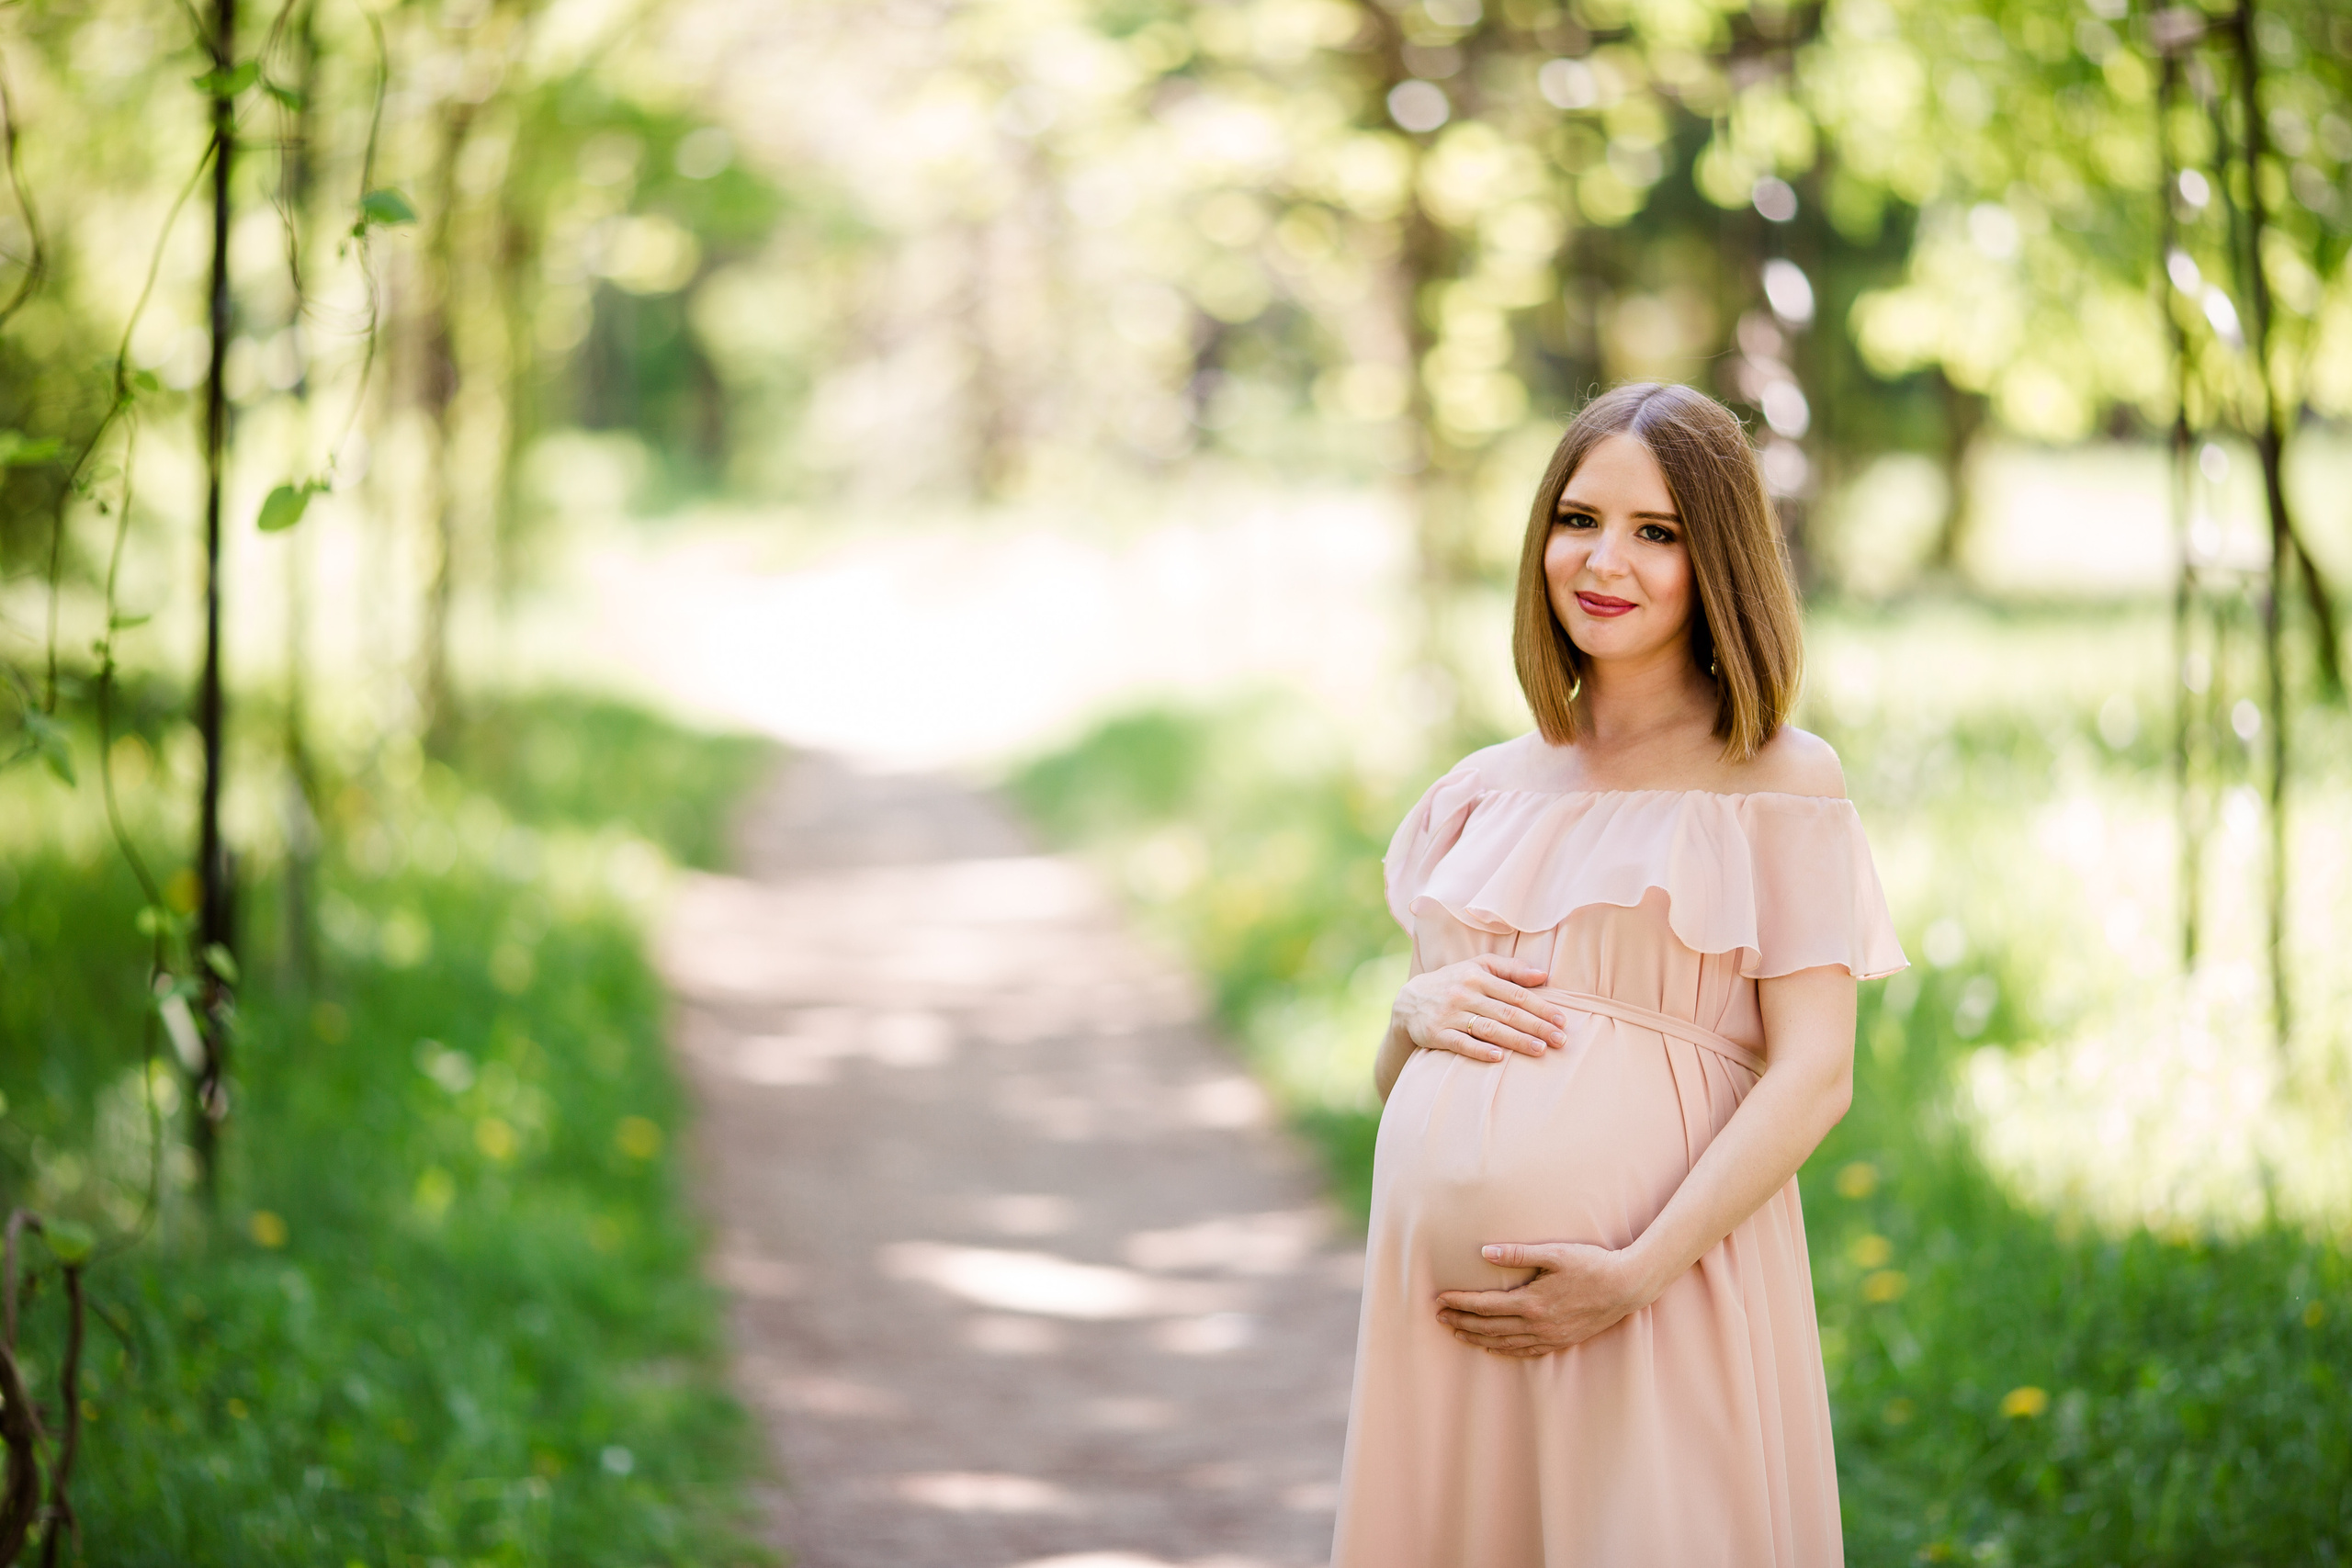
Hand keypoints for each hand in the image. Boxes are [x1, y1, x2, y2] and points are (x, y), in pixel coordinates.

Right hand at [1391, 954, 1568, 1064]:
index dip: (1541, 1007)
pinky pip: (1461, 1043)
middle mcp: (1464, 993)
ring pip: (1488, 1028)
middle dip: (1536, 1026)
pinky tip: (1500, 1057)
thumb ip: (1510, 969)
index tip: (1561, 1020)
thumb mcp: (1477, 967)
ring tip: (1539, 1050)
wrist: (1409, 1002)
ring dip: (1516, 1040)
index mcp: (1477, 976)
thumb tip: (1542, 976)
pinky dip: (1480, 1050)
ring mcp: (1450, 1014)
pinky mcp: (1437, 1033)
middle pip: (1507, 1012)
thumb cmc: (1453, 983)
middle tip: (1560, 1040)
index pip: (1516, 993)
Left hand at [1434, 1242, 1655, 1356]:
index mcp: (1531, 1302)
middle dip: (1461, 1322)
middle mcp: (1537, 1324)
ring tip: (1457, 1333)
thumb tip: (1484, 1253)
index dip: (1460, 1303)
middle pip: (1489, 1327)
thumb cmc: (1591, 1264)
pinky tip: (1492, 1347)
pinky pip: (1525, 1352)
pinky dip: (1504, 1350)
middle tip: (1439, 1318)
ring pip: (1504, 1343)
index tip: (1440, 1299)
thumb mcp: (1554, 1253)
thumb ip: (1518, 1254)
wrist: (1626, 1287)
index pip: (1485, 1305)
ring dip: (1477, 1338)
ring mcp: (1549, 1337)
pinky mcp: (1560, 1342)